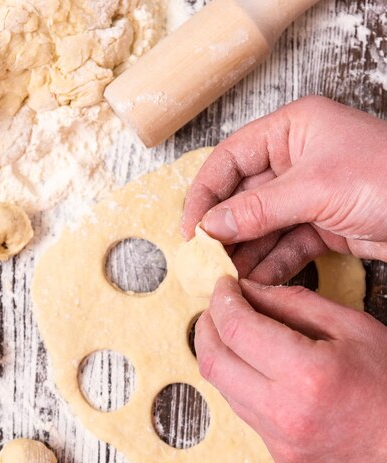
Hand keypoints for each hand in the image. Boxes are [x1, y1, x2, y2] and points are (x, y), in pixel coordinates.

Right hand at [183, 96, 386, 282]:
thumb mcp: (316, 187)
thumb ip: (259, 207)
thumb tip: (211, 224)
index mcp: (292, 130)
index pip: (230, 160)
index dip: (205, 194)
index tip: (190, 231)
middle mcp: (297, 160)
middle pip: (244, 197)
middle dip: (226, 230)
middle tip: (207, 260)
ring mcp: (310, 195)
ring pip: (263, 226)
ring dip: (246, 252)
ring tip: (229, 278)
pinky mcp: (324, 226)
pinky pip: (287, 245)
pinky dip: (272, 264)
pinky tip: (257, 281)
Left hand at [196, 277, 386, 462]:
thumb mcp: (353, 327)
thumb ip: (295, 304)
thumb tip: (249, 291)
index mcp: (308, 374)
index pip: (236, 330)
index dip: (221, 301)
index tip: (222, 286)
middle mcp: (285, 413)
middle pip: (213, 363)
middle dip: (205, 327)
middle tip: (217, 307)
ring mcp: (279, 442)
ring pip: (222, 389)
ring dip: (219, 354)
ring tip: (235, 332)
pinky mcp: (280, 456)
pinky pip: (243, 411)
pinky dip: (239, 381)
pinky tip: (256, 366)